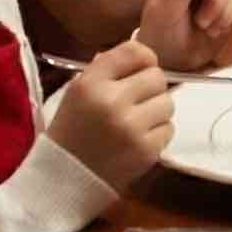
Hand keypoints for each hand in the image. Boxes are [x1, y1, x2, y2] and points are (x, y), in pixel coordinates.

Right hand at [43, 38, 173, 190]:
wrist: (63, 181)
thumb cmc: (70, 133)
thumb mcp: (76, 94)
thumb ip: (106, 70)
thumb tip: (140, 55)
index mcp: (90, 83)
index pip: (135, 51)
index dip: (143, 59)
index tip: (138, 71)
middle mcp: (112, 101)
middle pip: (157, 77)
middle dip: (149, 88)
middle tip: (135, 103)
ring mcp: (132, 127)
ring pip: (168, 103)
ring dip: (156, 111)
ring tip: (135, 123)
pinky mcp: (147, 150)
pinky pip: (169, 128)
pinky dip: (157, 134)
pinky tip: (137, 141)